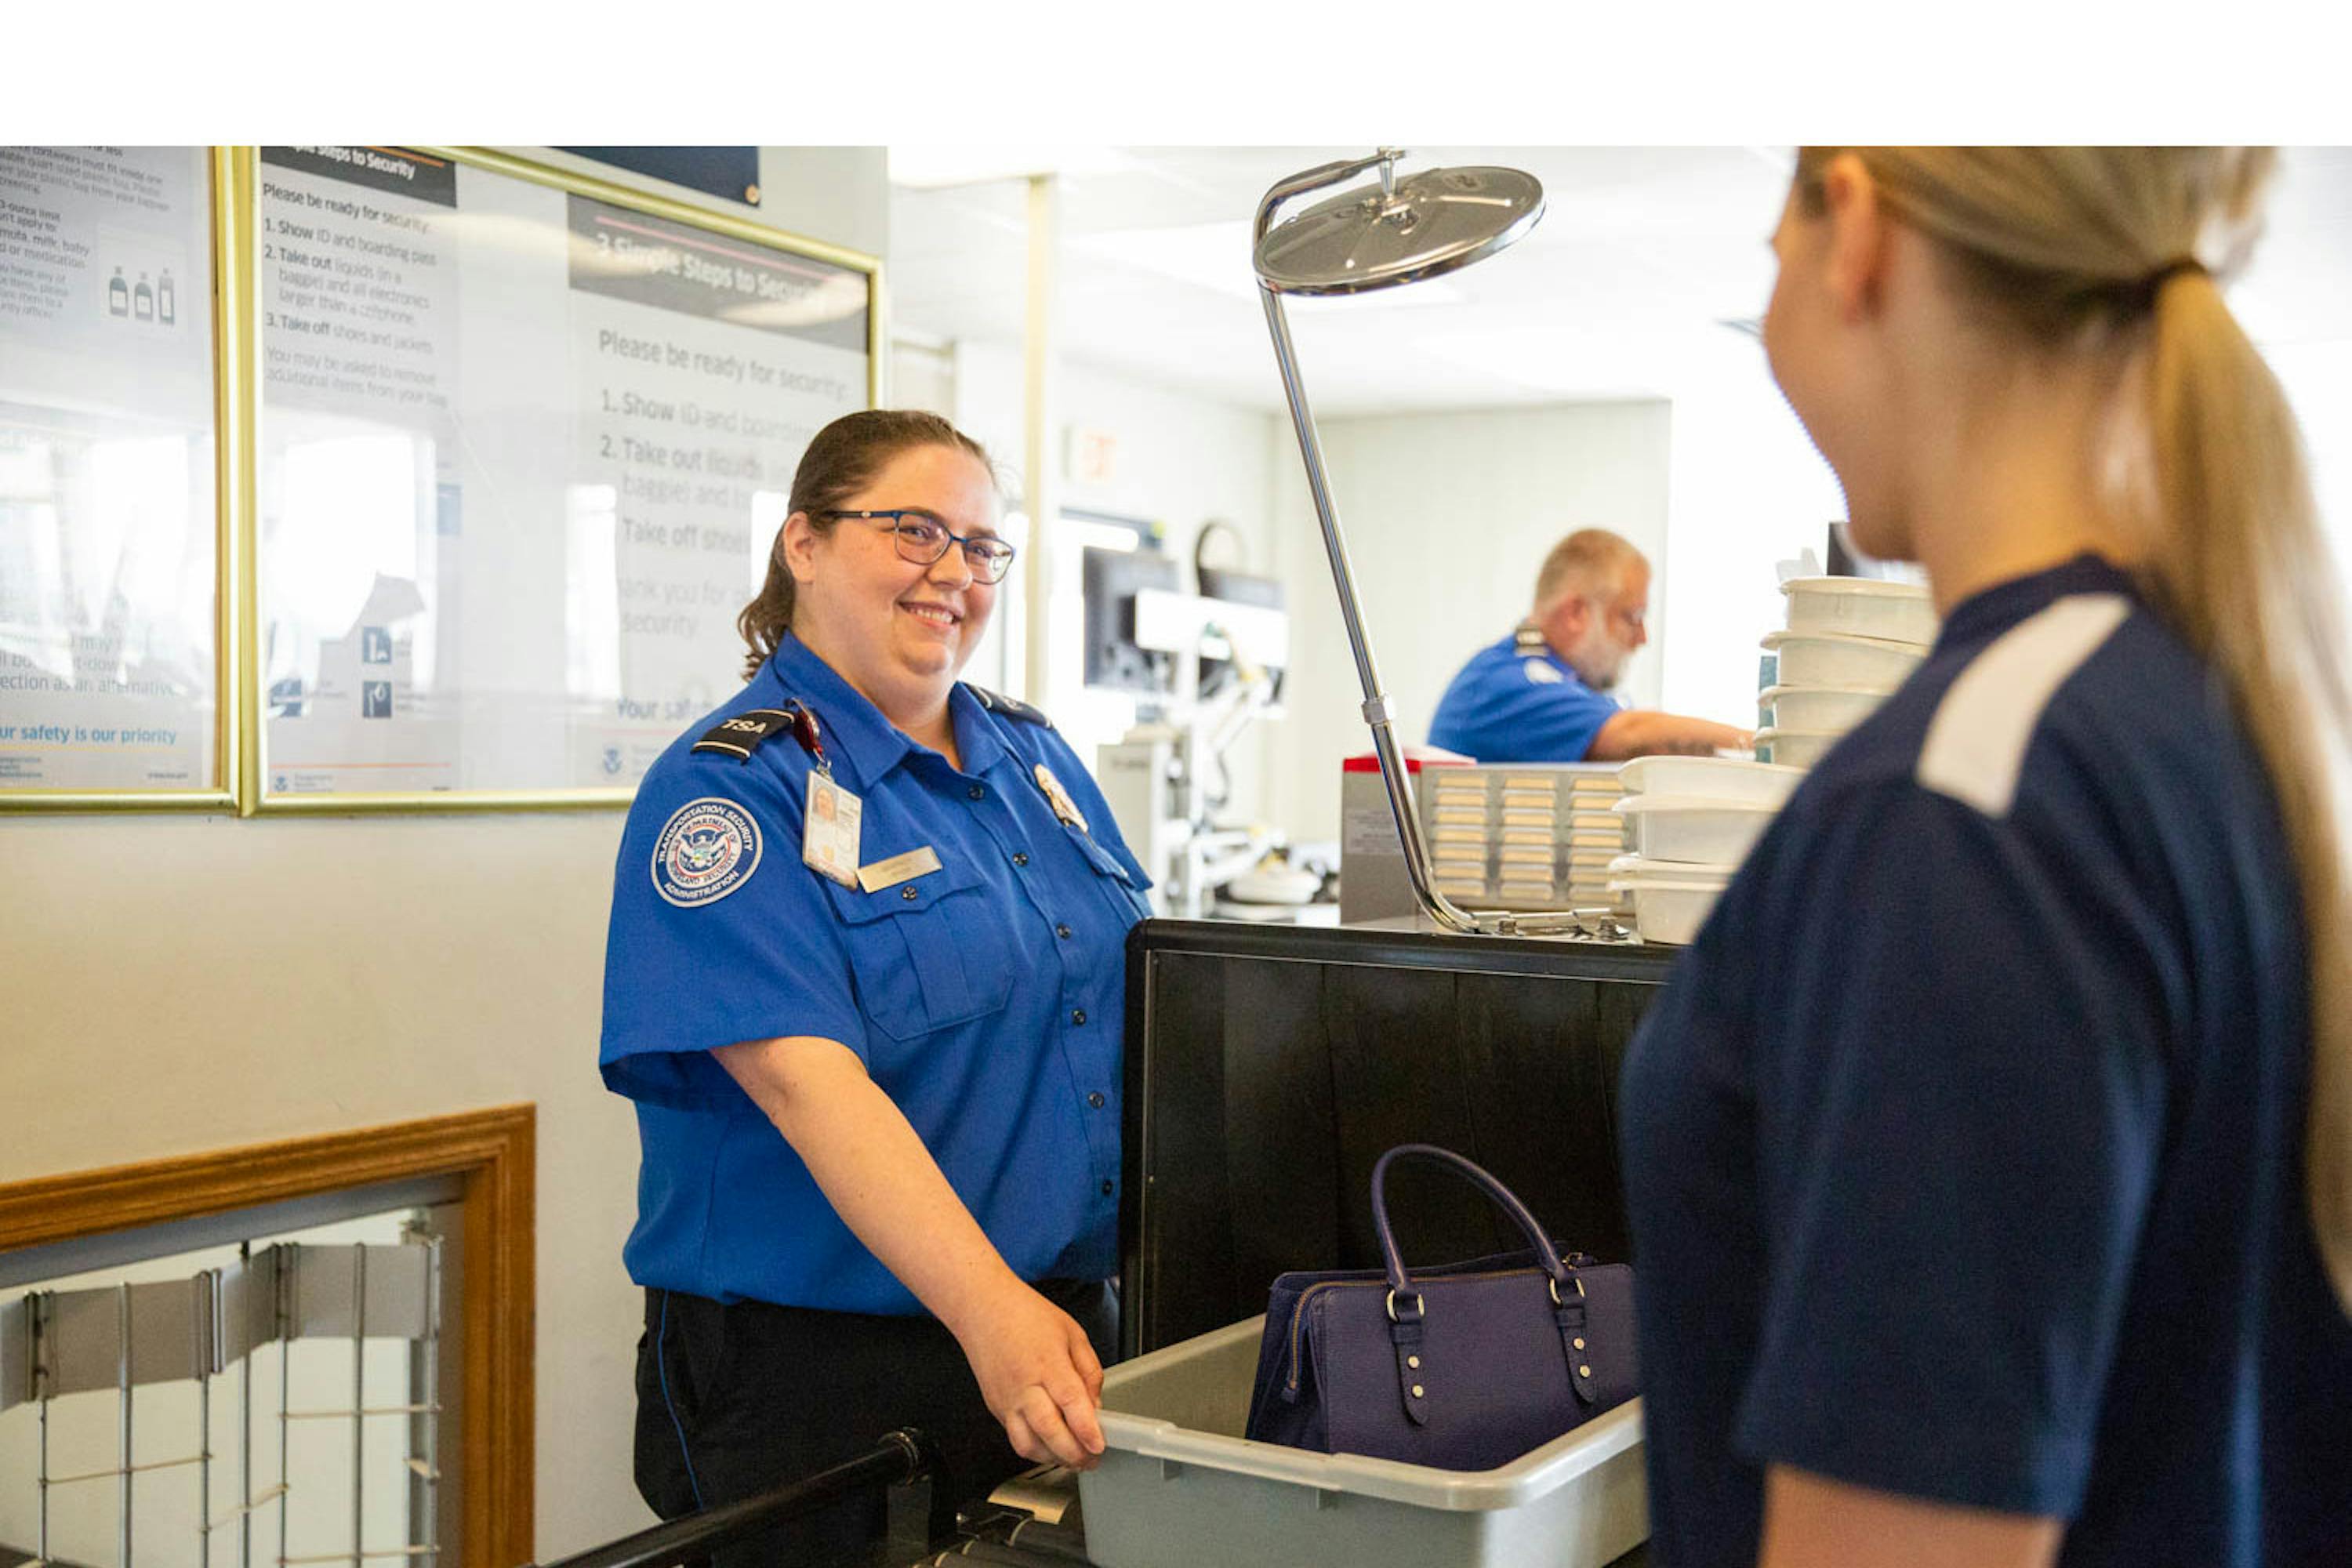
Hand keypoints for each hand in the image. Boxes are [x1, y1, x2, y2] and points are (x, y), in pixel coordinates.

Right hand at [952, 1279, 1106, 1469]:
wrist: (983, 1309)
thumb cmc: (1026, 1315)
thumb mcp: (1072, 1333)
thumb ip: (1089, 1371)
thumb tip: (1095, 1405)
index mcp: (1048, 1362)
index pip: (1070, 1402)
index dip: (1086, 1429)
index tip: (1099, 1445)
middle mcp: (1024, 1386)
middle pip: (1049, 1431)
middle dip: (1073, 1454)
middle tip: (1091, 1459)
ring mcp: (1006, 1400)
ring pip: (1027, 1445)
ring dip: (1053, 1458)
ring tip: (1073, 1458)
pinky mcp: (995, 1408)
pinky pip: (1016, 1438)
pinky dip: (1036, 1449)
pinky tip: (1051, 1446)